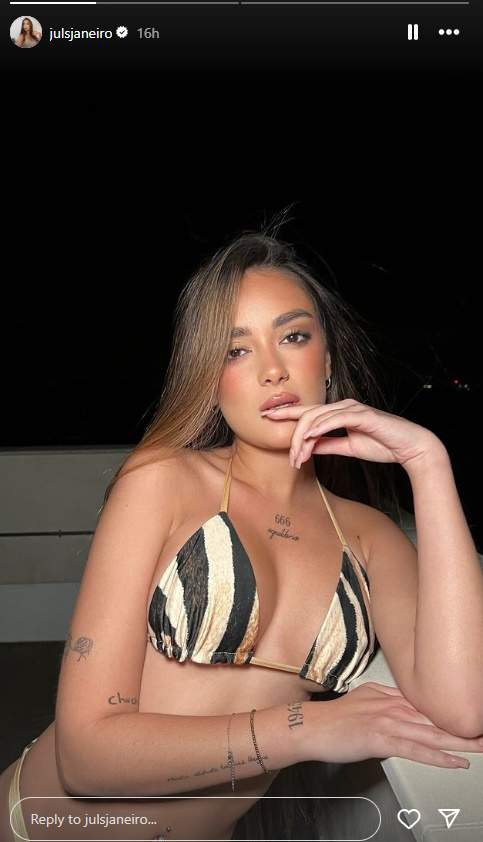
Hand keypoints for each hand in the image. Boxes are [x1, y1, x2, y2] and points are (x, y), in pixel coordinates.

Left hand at [261, 398, 443, 468]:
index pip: (308, 412)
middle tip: (289, 458)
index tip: (267, 418)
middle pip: (308, 415)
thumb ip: (328, 445)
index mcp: (339, 413)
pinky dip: (320, 428)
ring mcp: (352, 408)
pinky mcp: (361, 414)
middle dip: (292, 435)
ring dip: (304, 437)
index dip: (286, 414)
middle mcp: (343, 407)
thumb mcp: (348, 448)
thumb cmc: (383, 445)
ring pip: (317, 417)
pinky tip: (310, 438)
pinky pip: (334, 419)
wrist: (410, 447)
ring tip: (297, 456)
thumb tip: (307, 447)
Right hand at [306, 681, 482, 766]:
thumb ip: (386, 698)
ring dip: (459, 742)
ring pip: (431, 733)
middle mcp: (393, 706)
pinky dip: (438, 757)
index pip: (428, 703)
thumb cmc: (334, 717)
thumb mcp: (363, 696)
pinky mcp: (382, 740)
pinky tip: (455, 762)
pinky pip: (416, 750)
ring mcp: (388, 722)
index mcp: (389, 695)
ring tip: (480, 746)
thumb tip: (402, 702)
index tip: (470, 715)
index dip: (452, 711)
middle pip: (435, 717)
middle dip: (463, 726)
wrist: (312, 727)